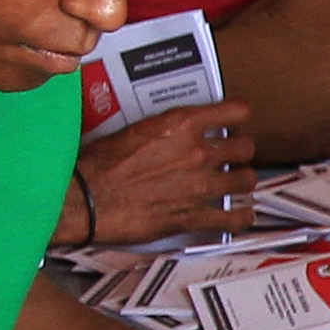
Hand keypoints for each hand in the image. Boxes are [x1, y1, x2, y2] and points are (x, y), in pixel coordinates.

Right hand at [69, 101, 264, 245]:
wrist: (85, 200)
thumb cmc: (98, 165)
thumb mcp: (133, 130)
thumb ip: (163, 130)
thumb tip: (171, 133)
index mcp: (180, 124)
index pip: (233, 110)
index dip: (238, 116)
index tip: (237, 120)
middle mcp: (195, 152)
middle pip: (244, 147)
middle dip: (240, 151)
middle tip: (234, 155)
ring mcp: (198, 186)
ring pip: (245, 180)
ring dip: (242, 181)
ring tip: (236, 182)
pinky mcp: (192, 216)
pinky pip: (233, 218)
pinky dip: (240, 218)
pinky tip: (240, 216)